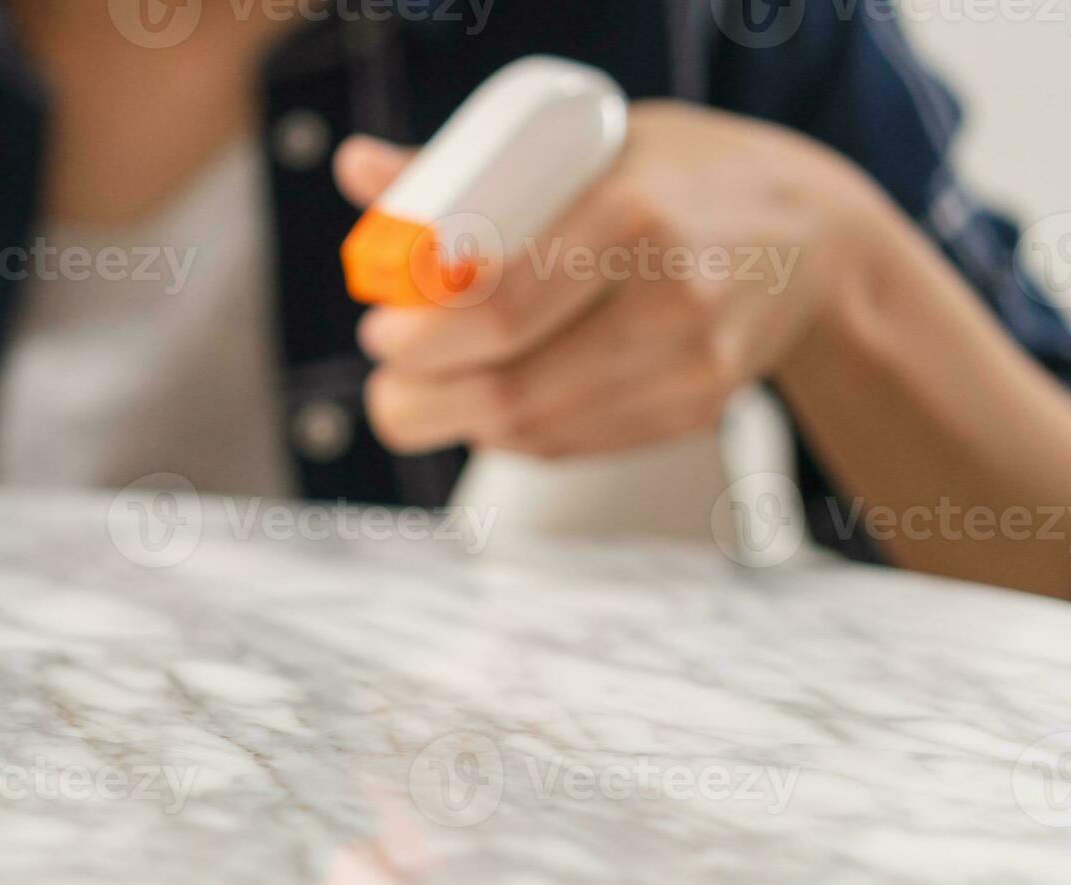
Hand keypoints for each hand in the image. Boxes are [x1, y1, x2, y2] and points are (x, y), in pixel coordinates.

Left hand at [334, 101, 885, 457]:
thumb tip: (357, 172)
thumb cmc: (685, 178)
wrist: (822, 238)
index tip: (380, 333)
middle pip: (512, 385)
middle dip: (421, 399)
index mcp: (631, 214)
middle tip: (384, 386)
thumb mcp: (591, 146)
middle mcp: (670, 295)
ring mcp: (693, 365)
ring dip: (458, 424)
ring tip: (420, 398)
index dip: (422, 337)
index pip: (502, 304)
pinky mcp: (699, 411)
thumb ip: (470, 170)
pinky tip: (493, 408)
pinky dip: (518, 435)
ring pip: (539, 428)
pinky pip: (579, 444)